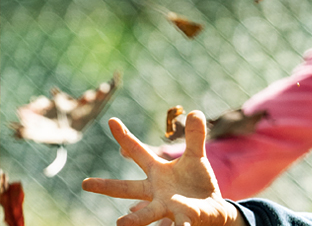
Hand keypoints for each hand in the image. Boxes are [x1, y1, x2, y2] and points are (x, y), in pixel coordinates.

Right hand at [82, 111, 242, 225]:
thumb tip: (195, 111)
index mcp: (157, 172)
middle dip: (107, 186)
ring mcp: (167, 206)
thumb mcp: (196, 157)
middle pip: (128, 189)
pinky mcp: (183, 219)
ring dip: (134, 219)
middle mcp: (156, 191)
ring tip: (120, 224)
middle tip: (85, 184)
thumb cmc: (196, 182)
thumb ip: (194, 137)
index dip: (125, 137)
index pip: (138, 152)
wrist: (212, 208)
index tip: (112, 120)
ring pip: (147, 214)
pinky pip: (179, 225)